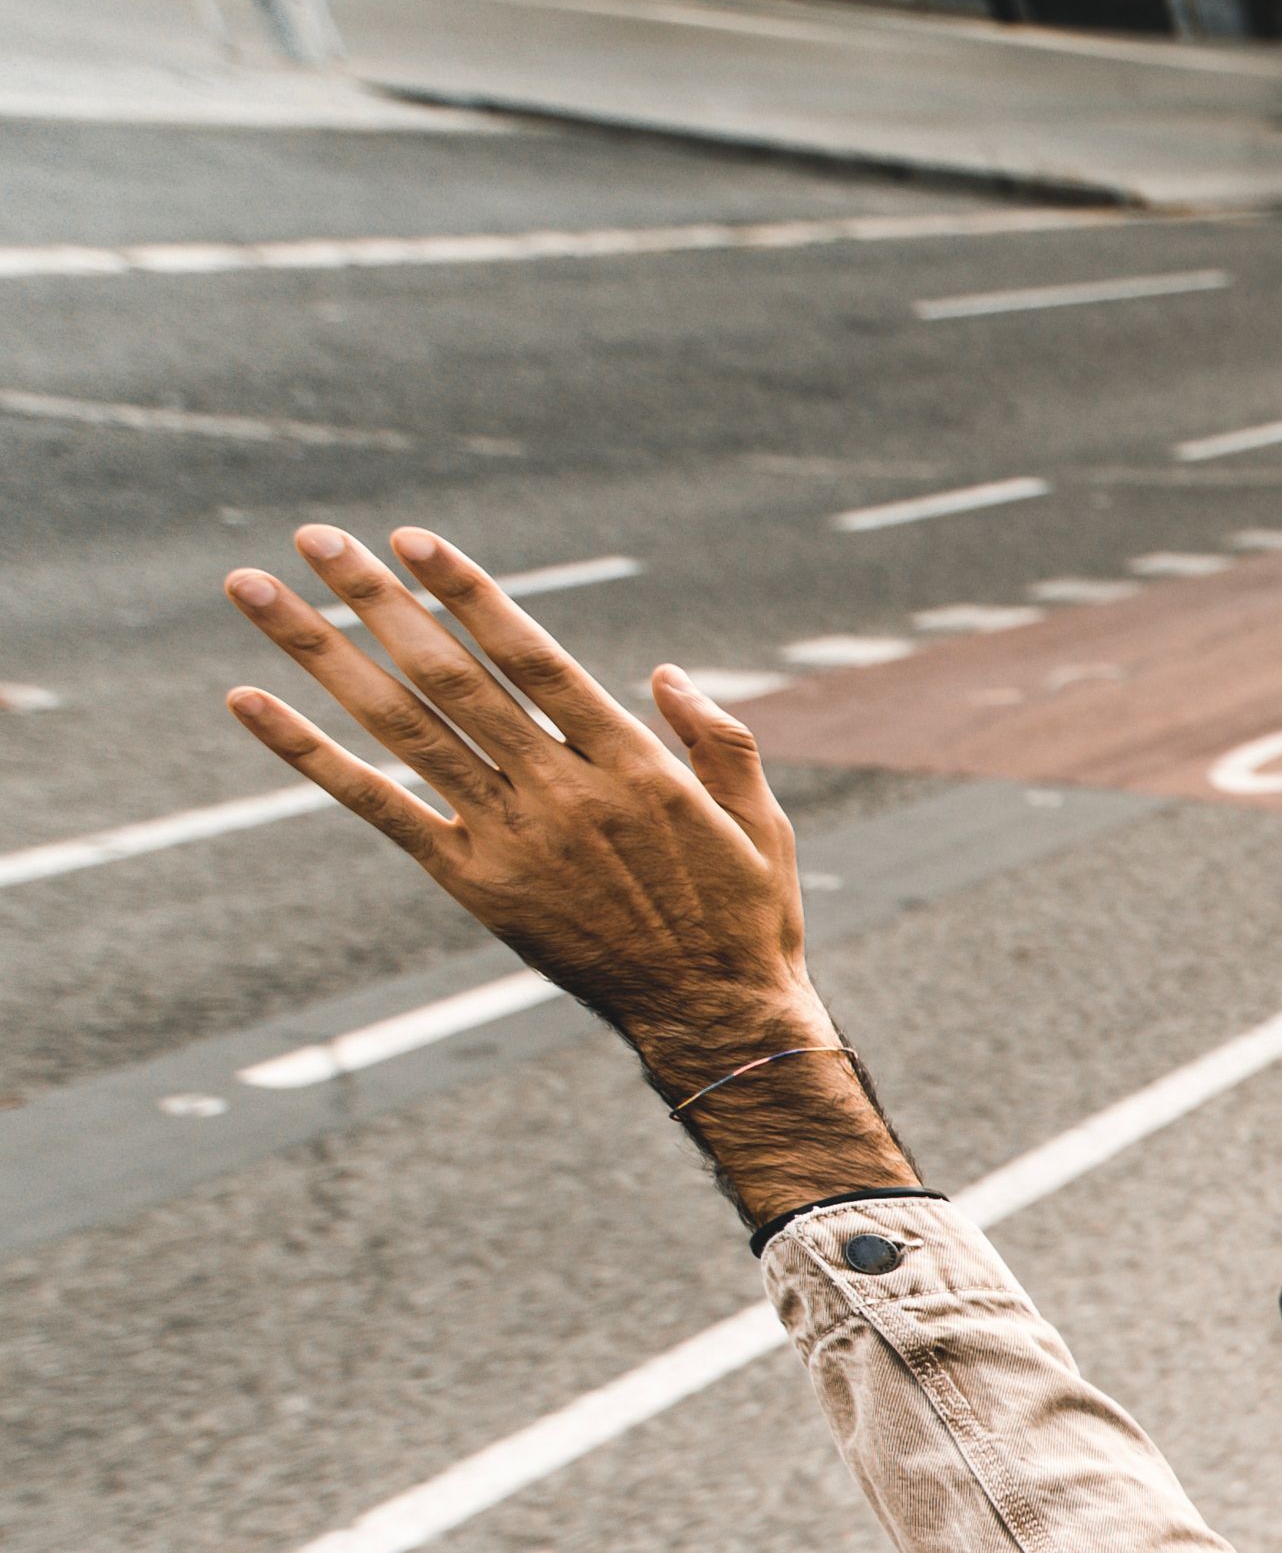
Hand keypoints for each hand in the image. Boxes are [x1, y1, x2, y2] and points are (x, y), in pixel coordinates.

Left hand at [221, 525, 914, 1225]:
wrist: (715, 1017)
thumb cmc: (745, 916)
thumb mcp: (759, 821)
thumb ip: (720, 740)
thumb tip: (662, 671)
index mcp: (632, 765)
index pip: (531, 657)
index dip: (466, 594)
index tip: (411, 539)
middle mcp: (562, 791)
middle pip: (449, 676)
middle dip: (375, 599)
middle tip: (317, 536)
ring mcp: (512, 837)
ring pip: (401, 726)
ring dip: (320, 651)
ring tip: (257, 589)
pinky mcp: (476, 884)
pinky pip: (379, 806)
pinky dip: (308, 752)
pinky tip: (250, 701)